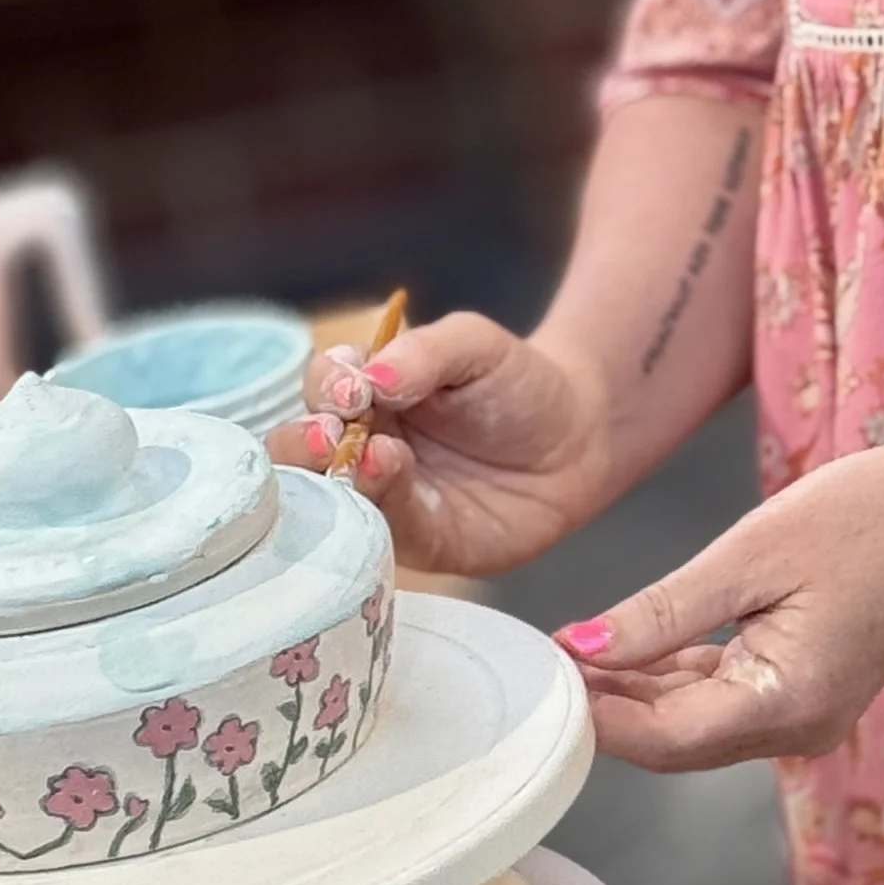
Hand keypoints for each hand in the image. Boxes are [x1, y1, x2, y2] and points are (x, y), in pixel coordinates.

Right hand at [268, 314, 611, 579]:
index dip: (327, 385)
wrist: (582, 439)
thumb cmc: (521, 385)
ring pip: (332, 496)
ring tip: (367, 457)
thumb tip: (369, 378)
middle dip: (303, 441)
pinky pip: (384, 532)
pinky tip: (394, 480)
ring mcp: (385, 495)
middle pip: (301, 446)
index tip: (350, 388)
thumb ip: (424, 353)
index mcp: (368, 390)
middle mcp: (363, 442)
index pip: (323, 385)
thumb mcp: (476, 345)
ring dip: (336, 479)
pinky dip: (382, 508)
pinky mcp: (416, 539)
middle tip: (329, 435)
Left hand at [560, 396, 883, 769]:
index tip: (540, 679)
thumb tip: (579, 649)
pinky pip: (727, 702)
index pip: (662, 738)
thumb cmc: (860, 515)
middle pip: (675, 742)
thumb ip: (659, 615)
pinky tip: (631, 651)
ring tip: (572, 653)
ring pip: (696, 726)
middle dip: (607, 709)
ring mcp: (808, 716)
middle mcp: (799, 729)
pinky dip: (677, 681)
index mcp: (787, 702)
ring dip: (636, 695)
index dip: (594, 715)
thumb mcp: (746, 556)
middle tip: (542, 664)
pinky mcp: (808, 692)